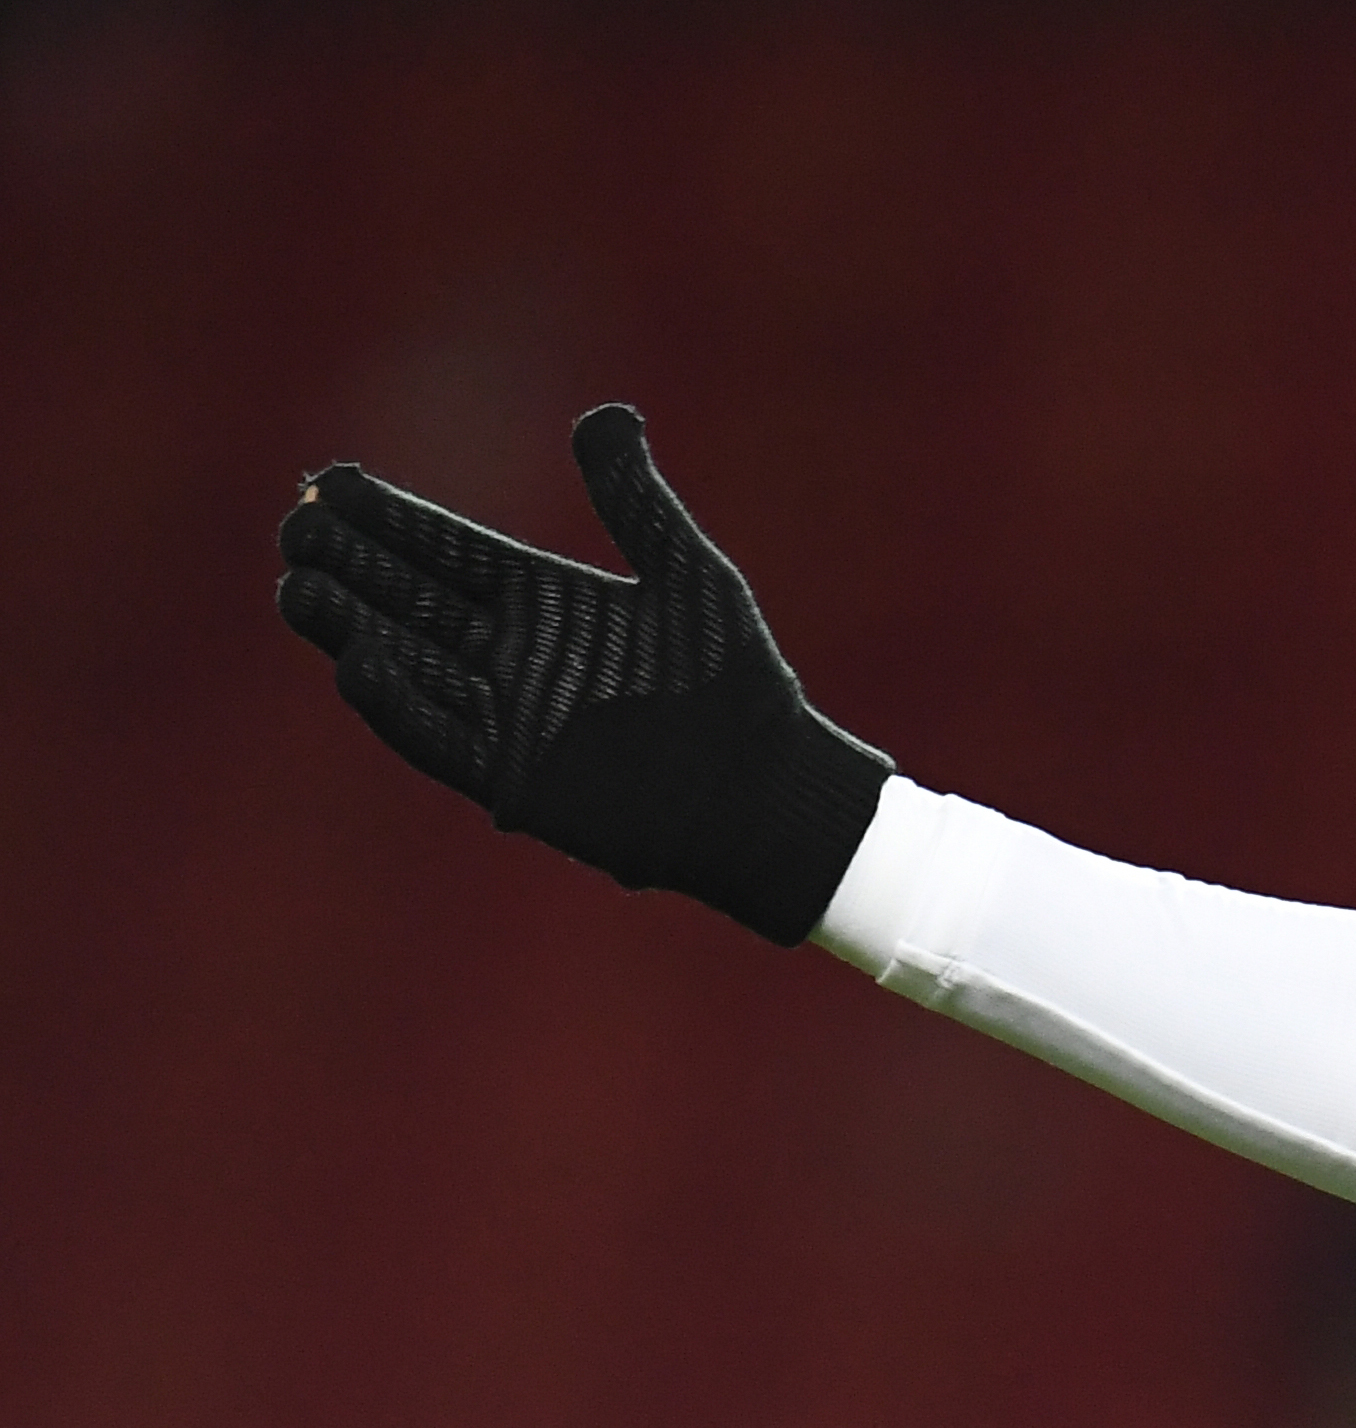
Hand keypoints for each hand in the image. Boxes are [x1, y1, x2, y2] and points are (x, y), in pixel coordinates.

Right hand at [274, 404, 888, 944]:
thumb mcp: (689, 578)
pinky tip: (358, 659)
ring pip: (405, 663)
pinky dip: (394, 702)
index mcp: (544, 603)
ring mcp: (506, 717)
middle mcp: (511, 656)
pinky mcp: (510, 777)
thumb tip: (607, 415)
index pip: (445, 551)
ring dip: (350, 627)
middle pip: (408, 601)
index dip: (388, 519)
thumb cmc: (738, 685)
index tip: (332, 482)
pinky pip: (435, 737)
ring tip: (298, 583)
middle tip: (298, 524)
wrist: (766, 792)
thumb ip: (636, 502)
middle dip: (350, 564)